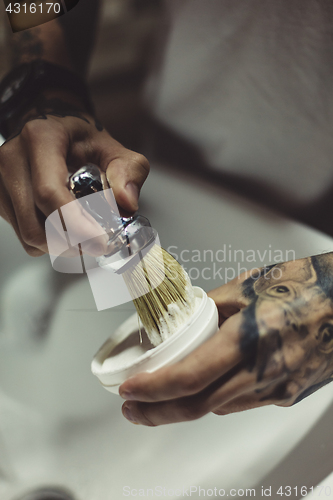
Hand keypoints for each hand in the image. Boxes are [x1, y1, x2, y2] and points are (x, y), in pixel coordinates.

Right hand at [0, 93, 148, 255]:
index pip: (50, 193)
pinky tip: (65, 228)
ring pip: (29, 235)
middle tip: (98, 243)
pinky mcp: (0, 198)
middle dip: (72, 242)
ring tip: (84, 235)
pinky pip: (24, 236)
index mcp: (41, 138)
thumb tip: (128, 204)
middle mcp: (13, 159)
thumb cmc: (80, 138)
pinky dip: (49, 241)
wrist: (51, 127)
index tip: (100, 241)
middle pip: (37, 223)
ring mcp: (1, 180)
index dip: (75, 224)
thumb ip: (128, 171)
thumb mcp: (112, 147)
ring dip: (62, 245)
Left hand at [119, 255, 332, 424]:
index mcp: (249, 337)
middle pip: (198, 406)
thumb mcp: (251, 284)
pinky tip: (210, 384)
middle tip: (133, 408)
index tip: (130, 390)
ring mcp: (278, 387)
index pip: (190, 376)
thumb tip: (187, 316)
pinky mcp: (289, 394)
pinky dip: (218, 397)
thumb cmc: (307, 286)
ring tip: (164, 392)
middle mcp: (264, 371)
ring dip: (187, 404)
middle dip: (157, 411)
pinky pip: (243, 402)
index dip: (153, 389)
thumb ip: (214, 304)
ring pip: (220, 407)